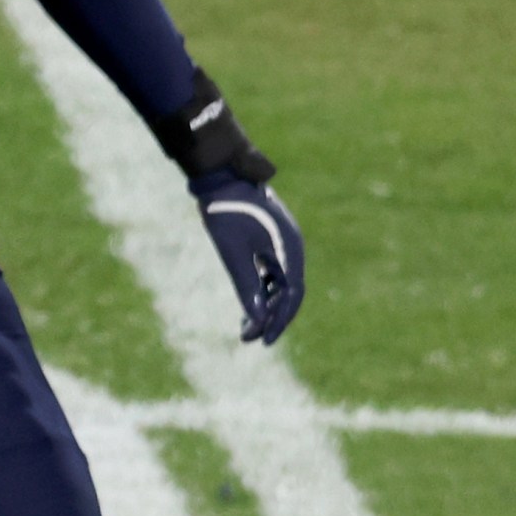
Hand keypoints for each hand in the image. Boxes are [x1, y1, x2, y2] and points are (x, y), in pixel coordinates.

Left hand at [192, 173, 304, 343]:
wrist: (222, 174)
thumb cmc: (225, 211)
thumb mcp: (232, 251)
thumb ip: (246, 283)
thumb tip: (256, 319)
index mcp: (290, 249)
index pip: (292, 295)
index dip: (279, 320)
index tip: (262, 341)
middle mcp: (293, 247)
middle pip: (289, 291)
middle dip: (272, 317)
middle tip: (252, 340)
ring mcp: (283, 242)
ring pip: (281, 282)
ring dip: (267, 305)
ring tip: (246, 328)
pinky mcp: (271, 239)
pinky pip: (274, 271)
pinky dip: (264, 289)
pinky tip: (250, 305)